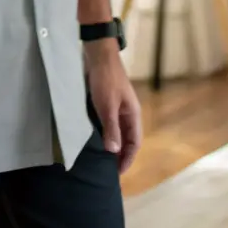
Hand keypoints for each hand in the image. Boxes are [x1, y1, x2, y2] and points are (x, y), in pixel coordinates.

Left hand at [85, 41, 142, 174]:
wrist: (97, 54)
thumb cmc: (105, 79)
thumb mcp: (107, 106)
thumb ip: (111, 128)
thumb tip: (114, 151)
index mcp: (132, 114)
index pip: (134, 142)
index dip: (127, 158)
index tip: (118, 173)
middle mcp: (126, 112)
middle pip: (126, 138)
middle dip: (119, 154)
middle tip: (108, 169)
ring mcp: (116, 106)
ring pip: (116, 130)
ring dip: (110, 143)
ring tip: (100, 158)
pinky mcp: (105, 101)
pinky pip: (106, 122)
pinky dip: (102, 132)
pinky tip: (93, 138)